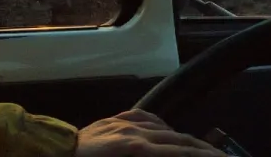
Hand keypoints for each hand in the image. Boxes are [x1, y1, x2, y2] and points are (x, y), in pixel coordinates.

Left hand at [75, 109, 227, 155]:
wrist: (51, 155)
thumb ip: (152, 154)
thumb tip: (173, 151)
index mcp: (137, 149)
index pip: (182, 150)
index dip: (205, 155)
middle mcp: (134, 131)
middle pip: (179, 138)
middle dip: (202, 149)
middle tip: (219, 155)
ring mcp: (124, 123)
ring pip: (164, 127)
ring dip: (184, 138)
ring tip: (200, 147)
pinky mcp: (113, 120)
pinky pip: (144, 118)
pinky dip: (160, 125)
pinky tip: (167, 130)